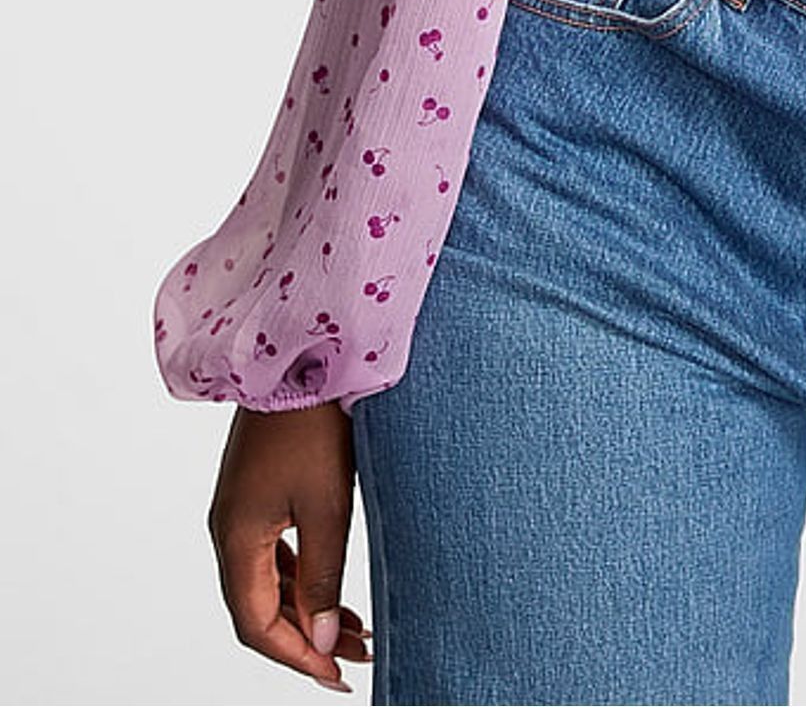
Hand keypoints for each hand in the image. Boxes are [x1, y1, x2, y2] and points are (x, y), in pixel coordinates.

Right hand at [208, 400, 372, 693]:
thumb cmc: (314, 421)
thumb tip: (324, 640)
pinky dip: (299, 579)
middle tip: (355, 657)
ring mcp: (239, 510)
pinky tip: (329, 587)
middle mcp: (229, 529)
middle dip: (306, 639)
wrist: (301, 352)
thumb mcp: (328, 506)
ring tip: (354, 628)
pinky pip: (271, 553)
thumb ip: (323, 578)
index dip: (296, 658)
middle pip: (258, 609)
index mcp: (236, 537)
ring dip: (305, 609)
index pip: (256, 625)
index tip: (336, 676)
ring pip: (266, 582)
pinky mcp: (255, 492)